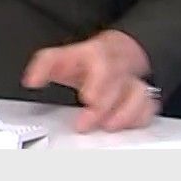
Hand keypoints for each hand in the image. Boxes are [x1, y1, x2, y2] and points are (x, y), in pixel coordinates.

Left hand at [21, 29, 156, 132]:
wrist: (116, 53)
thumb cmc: (86, 61)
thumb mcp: (62, 56)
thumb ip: (45, 65)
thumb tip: (31, 80)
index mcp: (98, 54)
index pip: (102, 63)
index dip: (98, 82)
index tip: (88, 98)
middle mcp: (119, 67)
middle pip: (119, 83)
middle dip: (103, 105)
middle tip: (84, 123)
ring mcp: (133, 81)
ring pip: (139, 94)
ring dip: (124, 114)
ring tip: (106, 127)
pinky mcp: (142, 96)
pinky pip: (149, 107)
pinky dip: (139, 118)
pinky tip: (125, 127)